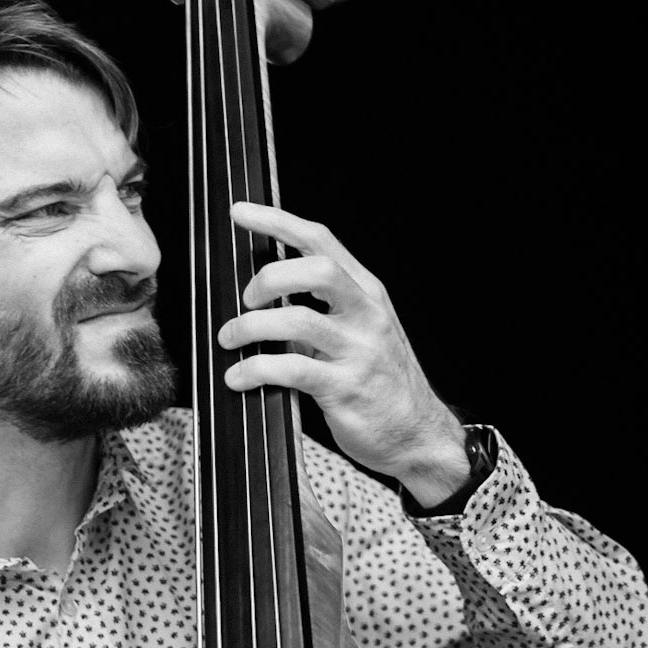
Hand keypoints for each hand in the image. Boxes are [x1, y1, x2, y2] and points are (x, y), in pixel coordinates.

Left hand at [217, 202, 468, 506]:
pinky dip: (255, 370)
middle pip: (315, 270)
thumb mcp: (360, 332)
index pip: (321, 241)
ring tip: (230, 340)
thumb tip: (264, 293)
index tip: (240, 212)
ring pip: (297, 319)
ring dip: (250, 327)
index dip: (277, 221)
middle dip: (268, 278)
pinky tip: (238, 378)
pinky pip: (291, 369)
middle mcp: (366, 315)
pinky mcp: (344, 388)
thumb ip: (323, 309)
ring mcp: (358, 352)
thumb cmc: (381, 382)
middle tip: (246, 301)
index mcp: (367, 293)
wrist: (417, 434)